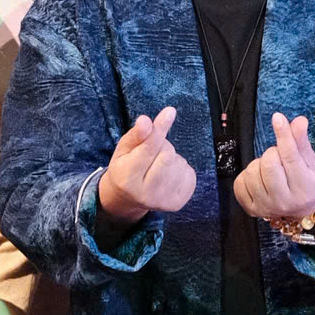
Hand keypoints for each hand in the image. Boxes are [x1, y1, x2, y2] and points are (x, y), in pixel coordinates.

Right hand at [95, 106, 195, 222]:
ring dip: (172, 158)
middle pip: (167, 154)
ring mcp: (163, 201)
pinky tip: (169, 174)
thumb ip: (136, 136)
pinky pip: (190, 173)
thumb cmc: (125, 167)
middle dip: (162, 146)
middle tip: (152, 152)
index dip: (159, 129)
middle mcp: (145, 194)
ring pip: (180, 163)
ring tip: (158, 165)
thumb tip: (146, 121)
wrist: (128, 198)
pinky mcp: (177, 203)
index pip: (148, 149)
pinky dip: (181, 168)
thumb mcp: (123, 149)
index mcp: (127, 178)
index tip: (170, 111)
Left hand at [233, 112, 314, 222]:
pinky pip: (239, 183)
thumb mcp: (309, 162)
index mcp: (304, 187)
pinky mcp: (251, 210)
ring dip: (259, 164)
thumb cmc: (306, 182)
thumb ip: (301, 142)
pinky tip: (259, 178)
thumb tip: (299, 121)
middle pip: (269, 164)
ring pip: (252, 172)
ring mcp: (266, 207)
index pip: (291, 157)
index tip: (278, 118)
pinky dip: (247, 175)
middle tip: (279, 157)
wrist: (300, 212)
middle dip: (272, 153)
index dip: (284, 135)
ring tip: (270, 169)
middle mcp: (285, 201)